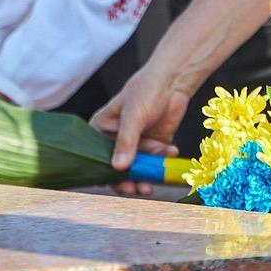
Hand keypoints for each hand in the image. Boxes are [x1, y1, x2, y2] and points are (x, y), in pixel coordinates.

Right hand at [91, 65, 188, 197]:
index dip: (102, 173)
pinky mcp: (154, 146)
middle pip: (117, 167)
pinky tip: (171, 151)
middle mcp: (117, 140)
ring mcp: (136, 144)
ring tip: (151, 184)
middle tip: (134, 189)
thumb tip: (118, 168)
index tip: (111, 186)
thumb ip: (126, 141)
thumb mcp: (133, 115)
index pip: (97, 156)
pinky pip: (155, 161)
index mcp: (102, 129)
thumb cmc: (146, 90)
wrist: (174, 81)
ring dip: (145, 175)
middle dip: (126, 179)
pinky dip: (162, 161)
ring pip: (137, 168)